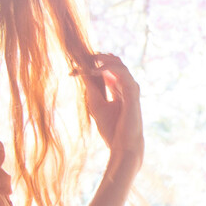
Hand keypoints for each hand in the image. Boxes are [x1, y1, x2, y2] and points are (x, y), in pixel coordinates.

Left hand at [76, 52, 143, 175]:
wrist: (123, 146)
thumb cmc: (112, 129)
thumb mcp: (96, 105)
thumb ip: (91, 89)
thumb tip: (82, 72)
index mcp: (119, 91)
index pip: (106, 71)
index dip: (90, 67)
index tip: (72, 71)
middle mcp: (126, 87)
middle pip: (114, 63)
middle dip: (97, 58)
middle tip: (80, 58)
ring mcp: (131, 89)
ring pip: (119, 64)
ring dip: (103, 60)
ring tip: (89, 61)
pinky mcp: (133, 92)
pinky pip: (122, 72)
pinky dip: (108, 67)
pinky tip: (95, 70)